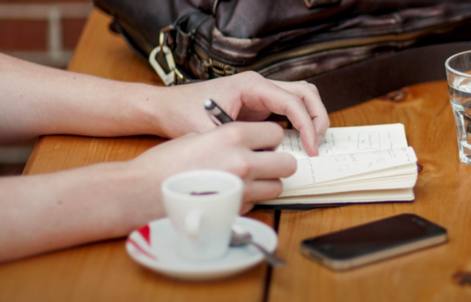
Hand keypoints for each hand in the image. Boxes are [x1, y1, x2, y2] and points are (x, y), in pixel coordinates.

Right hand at [130, 122, 296, 212]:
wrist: (142, 191)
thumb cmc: (166, 162)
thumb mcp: (198, 135)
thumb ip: (228, 138)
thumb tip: (249, 144)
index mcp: (233, 135)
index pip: (276, 133)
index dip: (271, 139)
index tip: (264, 143)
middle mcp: (243, 160)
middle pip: (287, 163)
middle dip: (278, 163)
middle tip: (265, 163)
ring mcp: (242, 188)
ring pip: (277, 187)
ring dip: (267, 183)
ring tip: (248, 180)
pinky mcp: (236, 209)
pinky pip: (258, 203)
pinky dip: (250, 199)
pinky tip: (231, 193)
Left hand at [158, 71, 328, 155]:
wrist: (167, 107)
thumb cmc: (183, 113)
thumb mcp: (208, 132)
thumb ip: (236, 144)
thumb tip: (262, 160)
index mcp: (251, 85)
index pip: (293, 101)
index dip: (307, 126)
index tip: (311, 148)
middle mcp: (260, 85)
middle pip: (306, 93)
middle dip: (317, 118)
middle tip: (317, 145)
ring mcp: (262, 93)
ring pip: (302, 97)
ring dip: (312, 118)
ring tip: (312, 143)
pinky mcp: (260, 104)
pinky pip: (290, 108)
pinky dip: (301, 122)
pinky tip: (298, 142)